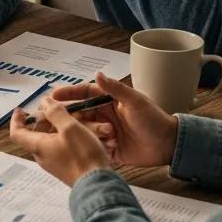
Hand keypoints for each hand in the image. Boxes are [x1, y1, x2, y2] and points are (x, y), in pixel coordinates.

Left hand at [9, 96, 110, 186]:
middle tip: (62, 107)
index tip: (21, 109)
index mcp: (38, 146)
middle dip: (49, 117)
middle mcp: (44, 155)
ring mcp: (56, 162)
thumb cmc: (82, 156)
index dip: (16, 119)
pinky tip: (90, 131)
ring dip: (66, 124)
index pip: (17, 133)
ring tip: (83, 117)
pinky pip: (66, 146)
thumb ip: (55, 112)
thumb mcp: (69, 128)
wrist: (99, 185)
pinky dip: (73, 135)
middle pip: (39, 131)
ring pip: (55, 137)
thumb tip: (44, 102)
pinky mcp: (68, 166)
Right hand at [52, 70, 178, 167]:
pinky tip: (109, 147)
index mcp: (109, 101)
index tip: (53, 96)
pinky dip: (97, 147)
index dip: (69, 94)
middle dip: (75, 118)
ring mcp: (105, 132)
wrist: (168, 146)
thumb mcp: (135, 102)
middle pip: (80, 114)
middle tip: (69, 122)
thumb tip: (97, 73)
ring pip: (85, 132)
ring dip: (92, 134)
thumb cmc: (154, 120)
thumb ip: (115, 89)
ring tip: (110, 136)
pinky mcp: (108, 148)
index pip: (84, 94)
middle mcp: (104, 115)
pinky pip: (94, 147)